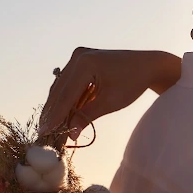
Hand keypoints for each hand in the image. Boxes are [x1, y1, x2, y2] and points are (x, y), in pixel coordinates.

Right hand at [38, 49, 180, 138]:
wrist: (148, 66)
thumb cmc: (133, 83)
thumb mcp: (110, 102)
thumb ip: (87, 116)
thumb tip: (69, 135)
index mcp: (85, 63)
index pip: (66, 95)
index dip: (55, 116)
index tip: (44, 133)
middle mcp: (78, 56)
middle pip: (60, 90)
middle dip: (53, 112)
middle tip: (45, 133)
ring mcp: (79, 57)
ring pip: (63, 87)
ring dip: (59, 106)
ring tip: (51, 127)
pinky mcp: (82, 61)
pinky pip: (70, 82)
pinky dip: (68, 98)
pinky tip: (63, 114)